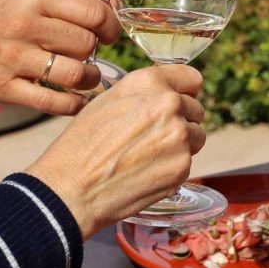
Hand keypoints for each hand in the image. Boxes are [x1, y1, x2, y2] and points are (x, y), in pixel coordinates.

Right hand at [0, 0, 120, 114]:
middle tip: (90, 54)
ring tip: (88, 77)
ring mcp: (14, 59)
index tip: (110, 34)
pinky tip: (77, 100)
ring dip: (90, 79)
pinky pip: (52, 103)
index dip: (109, 26)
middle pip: (86, 44)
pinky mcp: (5, 88)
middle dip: (96, 51)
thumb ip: (60, 2)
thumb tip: (103, 13)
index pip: (91, 12)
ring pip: (75, 74)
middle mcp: (25, 26)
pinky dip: (73, 105)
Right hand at [27, 65, 205, 237]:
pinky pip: (188, 161)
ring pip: (197, 135)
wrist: (71, 188)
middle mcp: (170, 104)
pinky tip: (146, 171)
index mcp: (150, 82)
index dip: (185, 90)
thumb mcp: (108, 100)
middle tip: (154, 135)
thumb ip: (145, 92)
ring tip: (149, 154)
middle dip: (181, 119)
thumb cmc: (82, 144)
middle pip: (196, 108)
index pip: (191, 78)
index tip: (181, 99)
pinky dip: (173, 167)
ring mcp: (179, 136)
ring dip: (182, 143)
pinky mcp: (182, 166)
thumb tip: (170, 93)